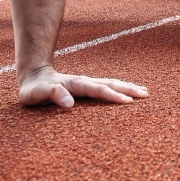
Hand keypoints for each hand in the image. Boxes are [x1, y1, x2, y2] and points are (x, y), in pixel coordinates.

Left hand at [18, 66, 148, 107]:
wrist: (33, 76)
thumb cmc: (33, 89)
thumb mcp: (36, 93)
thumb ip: (52, 94)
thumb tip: (69, 104)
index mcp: (76, 84)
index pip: (98, 90)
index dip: (112, 96)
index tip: (128, 101)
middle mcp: (85, 82)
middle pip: (110, 84)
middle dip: (128, 89)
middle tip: (146, 95)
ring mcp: (87, 83)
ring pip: (111, 84)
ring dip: (127, 87)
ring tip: (145, 92)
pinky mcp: (87, 88)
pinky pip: (107, 87)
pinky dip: (120, 89)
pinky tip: (128, 92)